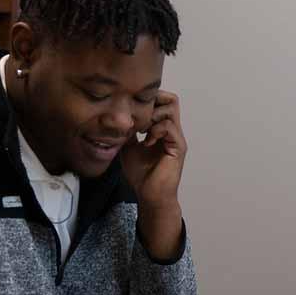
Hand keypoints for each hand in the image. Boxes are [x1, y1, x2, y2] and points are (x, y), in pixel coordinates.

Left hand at [123, 91, 186, 258]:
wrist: (149, 195)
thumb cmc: (141, 175)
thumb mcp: (128, 147)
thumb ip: (127, 132)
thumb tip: (117, 118)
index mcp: (162, 130)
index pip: (162, 102)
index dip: (149, 100)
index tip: (132, 109)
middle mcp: (172, 131)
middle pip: (171, 100)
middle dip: (153, 102)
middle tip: (138, 115)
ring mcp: (176, 138)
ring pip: (170, 110)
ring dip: (152, 116)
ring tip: (141, 129)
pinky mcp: (178, 147)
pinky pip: (169, 127)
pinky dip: (155, 130)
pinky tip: (146, 141)